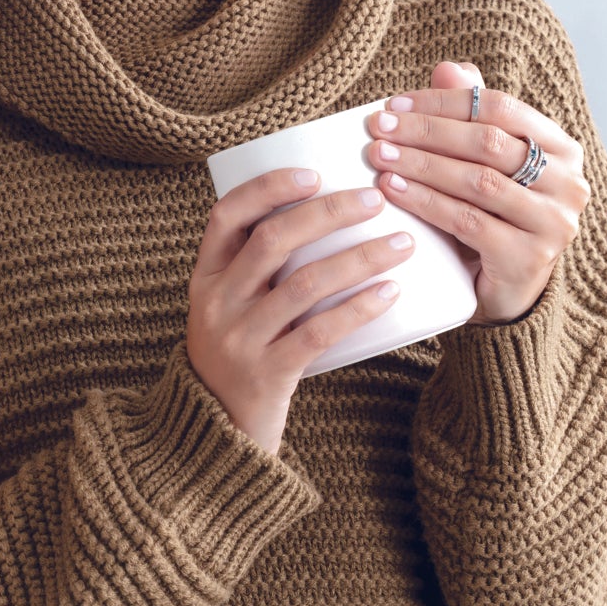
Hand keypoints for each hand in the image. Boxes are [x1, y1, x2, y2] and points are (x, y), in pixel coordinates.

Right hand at [187, 168, 417, 453]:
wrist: (213, 431)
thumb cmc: (237, 354)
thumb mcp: (228, 307)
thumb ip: (257, 270)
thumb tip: (325, 214)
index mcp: (204, 277)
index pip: (226, 216)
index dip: (269, 188)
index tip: (314, 174)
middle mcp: (216, 303)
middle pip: (272, 241)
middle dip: (329, 213)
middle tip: (375, 199)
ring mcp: (240, 339)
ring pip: (304, 284)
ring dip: (360, 257)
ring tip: (402, 243)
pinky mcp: (268, 373)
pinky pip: (319, 333)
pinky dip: (358, 307)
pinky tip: (390, 291)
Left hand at [366, 61, 589, 324]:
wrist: (508, 287)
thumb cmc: (493, 213)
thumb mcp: (483, 162)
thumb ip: (471, 113)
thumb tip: (448, 68)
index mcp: (562, 148)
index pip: (500, 107)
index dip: (443, 102)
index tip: (393, 103)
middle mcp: (568, 182)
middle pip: (487, 143)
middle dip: (425, 131)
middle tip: (378, 128)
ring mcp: (553, 222)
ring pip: (477, 181)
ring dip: (421, 165)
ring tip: (379, 156)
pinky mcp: (528, 257)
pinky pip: (466, 221)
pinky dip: (424, 202)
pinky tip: (391, 190)